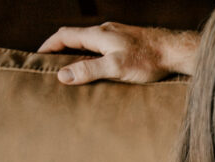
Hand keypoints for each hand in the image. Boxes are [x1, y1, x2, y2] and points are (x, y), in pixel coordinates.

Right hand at [38, 22, 198, 84]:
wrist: (176, 51)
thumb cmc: (148, 60)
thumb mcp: (116, 67)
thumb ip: (89, 70)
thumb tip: (62, 76)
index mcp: (97, 35)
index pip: (64, 36)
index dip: (48, 46)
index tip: (38, 57)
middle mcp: (105, 31)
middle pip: (75, 37)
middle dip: (61, 49)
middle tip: (52, 64)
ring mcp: (118, 36)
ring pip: (90, 42)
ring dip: (78, 53)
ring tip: (73, 69)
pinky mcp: (129, 43)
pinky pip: (104, 47)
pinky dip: (94, 56)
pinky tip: (101, 68)